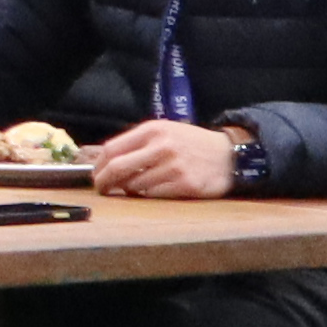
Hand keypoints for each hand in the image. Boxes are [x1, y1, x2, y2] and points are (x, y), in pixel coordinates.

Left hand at [94, 117, 243, 200]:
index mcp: (152, 130)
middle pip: (118, 168)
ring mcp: (174, 166)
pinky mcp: (186, 185)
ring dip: (129, 190)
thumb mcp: (165, 131)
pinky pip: (153, 195)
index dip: (99, 166)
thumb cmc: (191, 144)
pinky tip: (154, 192)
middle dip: (104, 182)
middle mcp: (162, 146)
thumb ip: (138, 143)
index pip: (112, 149)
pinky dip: (148, 196)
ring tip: (134, 189)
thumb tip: (106, 162)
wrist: (229, 155)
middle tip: (102, 190)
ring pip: (135, 185)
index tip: (96, 175)